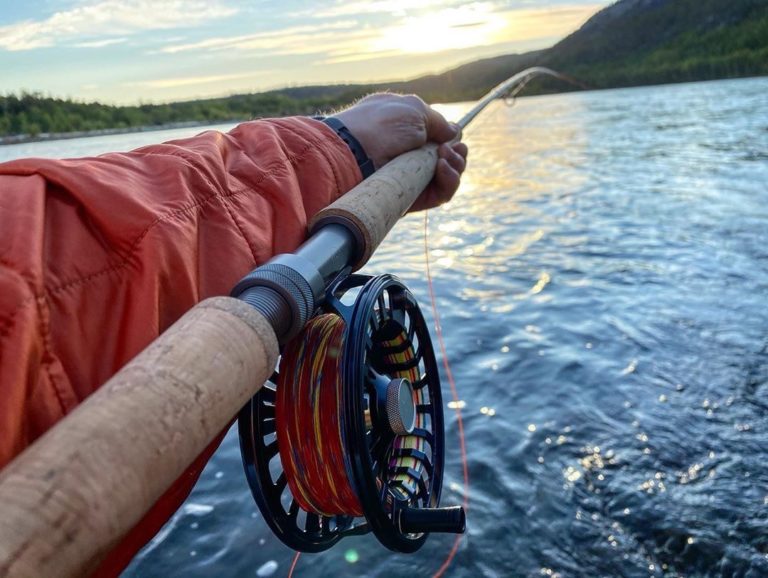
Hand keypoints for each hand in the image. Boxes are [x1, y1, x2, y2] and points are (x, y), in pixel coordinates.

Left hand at [332, 93, 467, 211]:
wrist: (356, 152)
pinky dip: (450, 180)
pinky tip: (443, 168)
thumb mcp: (414, 110)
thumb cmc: (381, 125)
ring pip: (447, 177)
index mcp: (405, 130)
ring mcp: (410, 178)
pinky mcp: (413, 198)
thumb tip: (455, 131)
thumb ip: (438, 121)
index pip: (436, 138)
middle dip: (457, 153)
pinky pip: (442, 193)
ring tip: (444, 158)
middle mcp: (408, 154)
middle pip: (446, 159)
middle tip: (449, 149)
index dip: (449, 139)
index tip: (454, 136)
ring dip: (455, 165)